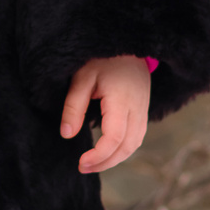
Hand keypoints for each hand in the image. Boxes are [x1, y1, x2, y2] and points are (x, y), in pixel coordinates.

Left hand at [60, 56, 151, 174]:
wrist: (127, 41)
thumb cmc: (102, 57)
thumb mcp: (82, 77)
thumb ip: (74, 106)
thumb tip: (67, 134)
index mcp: (122, 100)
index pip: (114, 138)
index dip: (99, 156)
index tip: (80, 162)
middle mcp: (137, 108)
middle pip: (127, 146)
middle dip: (106, 162)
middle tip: (82, 167)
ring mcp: (143, 108)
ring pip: (135, 144)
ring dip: (115, 158)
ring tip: (93, 163)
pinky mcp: (143, 108)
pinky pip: (137, 136)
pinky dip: (123, 148)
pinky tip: (107, 151)